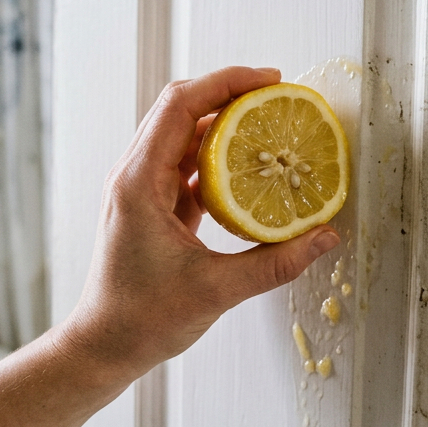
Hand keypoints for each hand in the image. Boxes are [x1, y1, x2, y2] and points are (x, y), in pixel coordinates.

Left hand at [61, 66, 340, 375]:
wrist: (103, 347)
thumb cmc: (142, 320)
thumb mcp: (216, 291)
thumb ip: (275, 264)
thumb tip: (324, 238)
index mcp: (138, 182)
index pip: (181, 106)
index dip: (227, 83)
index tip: (270, 80)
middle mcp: (134, 176)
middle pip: (180, 109)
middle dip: (229, 94)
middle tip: (276, 95)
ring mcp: (140, 190)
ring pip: (183, 135)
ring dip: (224, 125)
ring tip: (269, 125)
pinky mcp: (151, 206)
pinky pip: (186, 165)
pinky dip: (218, 158)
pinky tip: (251, 169)